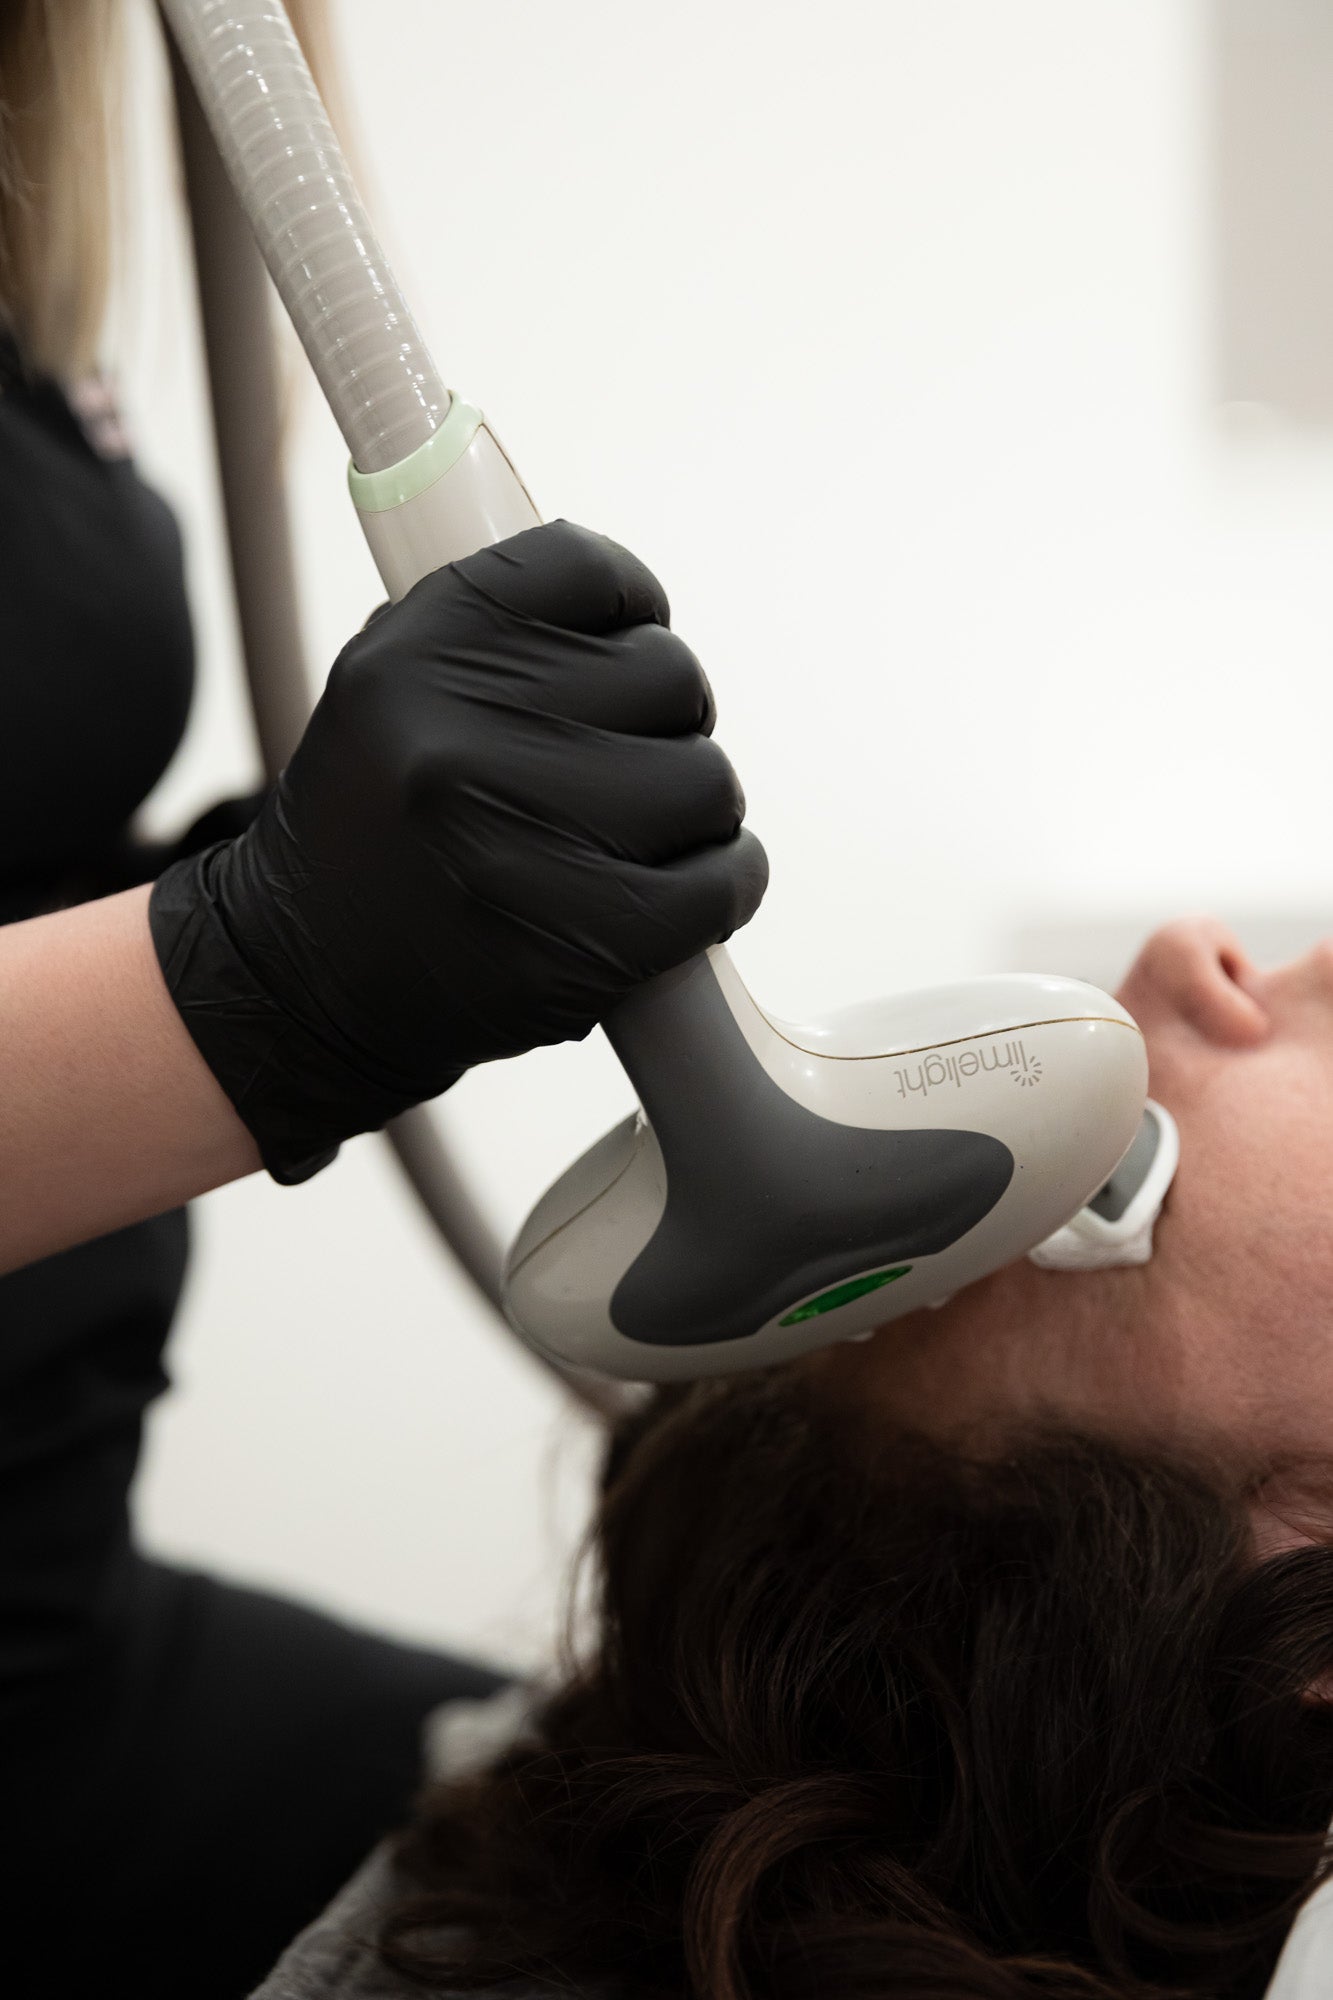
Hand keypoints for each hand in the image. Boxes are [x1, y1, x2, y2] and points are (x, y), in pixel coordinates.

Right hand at [149, 521, 767, 1180]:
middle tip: (616, 771)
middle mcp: (457, 740)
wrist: (305, 984)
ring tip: (632, 839)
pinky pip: (723, 879)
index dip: (629, 607)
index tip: (624, 647)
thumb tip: (633, 610)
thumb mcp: (388, 695)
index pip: (583, 568)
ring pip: (707, 779)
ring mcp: (517, 847)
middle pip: (669, 674)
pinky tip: (677, 893)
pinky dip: (725, 884)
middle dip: (662, 723)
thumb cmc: (376, 832)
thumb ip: (496, 638)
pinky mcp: (579, 944)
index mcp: (412, 657)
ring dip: (693, 811)